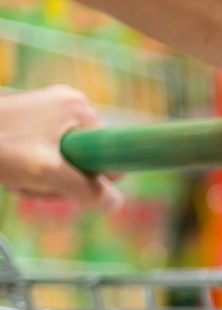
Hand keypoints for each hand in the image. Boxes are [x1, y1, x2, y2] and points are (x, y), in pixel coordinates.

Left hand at [0, 86, 121, 208]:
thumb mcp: (46, 174)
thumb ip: (87, 190)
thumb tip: (115, 203)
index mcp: (80, 107)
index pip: (111, 153)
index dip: (92, 177)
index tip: (62, 183)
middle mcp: (69, 104)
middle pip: (89, 159)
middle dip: (65, 180)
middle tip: (35, 183)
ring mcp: (50, 111)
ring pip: (68, 162)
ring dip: (48, 180)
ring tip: (20, 178)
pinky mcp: (35, 122)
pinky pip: (51, 157)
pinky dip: (36, 172)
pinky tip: (16, 172)